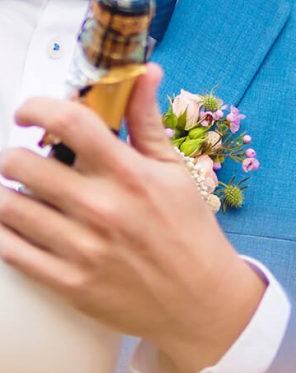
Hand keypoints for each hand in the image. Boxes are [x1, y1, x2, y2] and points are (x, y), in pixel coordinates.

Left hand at [0, 65, 264, 372]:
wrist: (200, 300)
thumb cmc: (189, 231)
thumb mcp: (175, 171)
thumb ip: (148, 121)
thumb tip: (146, 73)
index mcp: (130, 174)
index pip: (69, 122)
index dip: (37, 107)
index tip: (29, 113)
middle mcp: (102, 207)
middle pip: (19, 163)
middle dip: (17, 156)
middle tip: (29, 162)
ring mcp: (82, 248)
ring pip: (7, 206)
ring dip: (10, 194)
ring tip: (28, 195)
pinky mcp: (67, 283)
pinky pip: (9, 250)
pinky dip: (6, 232)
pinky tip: (22, 225)